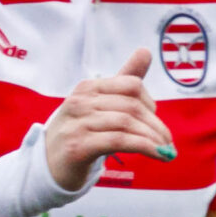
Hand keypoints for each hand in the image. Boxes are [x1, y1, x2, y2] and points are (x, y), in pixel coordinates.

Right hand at [45, 47, 174, 190]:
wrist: (48, 165)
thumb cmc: (79, 132)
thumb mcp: (100, 105)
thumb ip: (124, 80)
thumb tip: (145, 51)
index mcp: (87, 88)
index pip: (132, 85)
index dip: (150, 102)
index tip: (154, 120)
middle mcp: (79, 102)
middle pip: (132, 106)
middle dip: (155, 125)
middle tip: (167, 141)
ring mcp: (76, 124)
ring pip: (127, 124)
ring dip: (152, 139)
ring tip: (164, 151)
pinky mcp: (77, 146)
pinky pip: (119, 141)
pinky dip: (143, 147)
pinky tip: (156, 154)